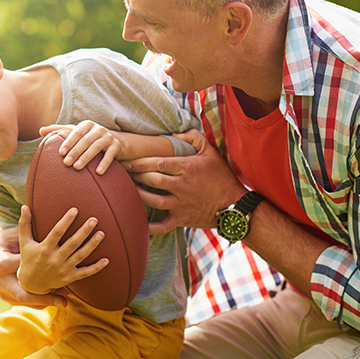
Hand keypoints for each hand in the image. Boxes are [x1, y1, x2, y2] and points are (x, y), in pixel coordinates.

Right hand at [0, 225, 67, 308]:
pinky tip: (58, 305)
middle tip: (62, 295)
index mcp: (1, 264)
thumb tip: (28, 207)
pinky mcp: (9, 297)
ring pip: (27, 300)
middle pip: (24, 292)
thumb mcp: (9, 235)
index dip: (37, 265)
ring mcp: (5, 292)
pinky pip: (27, 303)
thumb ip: (21, 225)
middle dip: (44, 294)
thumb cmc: (1, 243)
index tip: (53, 264)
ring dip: (46, 301)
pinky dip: (42, 303)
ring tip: (63, 302)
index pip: (20, 267)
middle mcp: (2, 282)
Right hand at [17, 205, 108, 294]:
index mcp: (44, 249)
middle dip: (84, 231)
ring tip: (102, 233)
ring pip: (80, 256)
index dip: (66, 221)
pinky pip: (85, 273)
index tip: (75, 210)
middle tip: (94, 219)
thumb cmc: (28, 258)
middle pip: (72, 244)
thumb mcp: (25, 242)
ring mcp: (63, 270)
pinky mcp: (69, 278)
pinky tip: (106, 260)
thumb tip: (24, 206)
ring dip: (92, 245)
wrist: (30, 285)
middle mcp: (54, 260)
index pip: (57, 232)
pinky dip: (96, 268)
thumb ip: (25, 224)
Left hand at [40, 121, 122, 174]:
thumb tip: (40, 130)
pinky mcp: (117, 146)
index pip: (76, 132)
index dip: (68, 142)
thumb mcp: (77, 132)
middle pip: (85, 140)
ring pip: (96, 147)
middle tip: (66, 163)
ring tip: (77, 167)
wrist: (116, 141)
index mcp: (87, 125)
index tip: (60, 153)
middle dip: (75, 152)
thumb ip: (60, 130)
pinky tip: (98, 172)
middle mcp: (98, 129)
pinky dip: (104, 163)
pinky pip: (110, 155)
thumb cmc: (90, 138)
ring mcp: (108, 137)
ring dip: (86, 157)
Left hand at [123, 129, 246, 234]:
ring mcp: (181, 204)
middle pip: (152, 180)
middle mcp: (182, 186)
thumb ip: (193, 137)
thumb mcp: (210, 152)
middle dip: (136, 176)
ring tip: (127, 190)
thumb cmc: (221, 176)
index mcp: (187, 168)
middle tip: (124, 173)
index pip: (158, 163)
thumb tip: (175, 132)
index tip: (129, 161)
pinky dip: (149, 227)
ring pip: (154, 200)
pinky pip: (163, 226)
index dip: (141, 162)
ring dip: (138, 195)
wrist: (235, 205)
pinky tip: (137, 222)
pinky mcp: (182, 220)